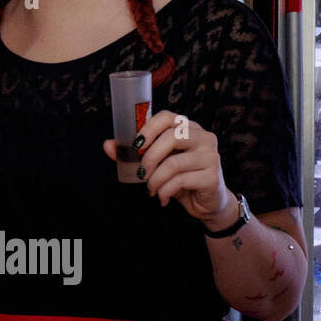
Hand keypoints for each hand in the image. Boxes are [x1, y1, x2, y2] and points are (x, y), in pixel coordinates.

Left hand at [101, 110, 231, 227]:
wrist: (207, 203)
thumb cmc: (181, 178)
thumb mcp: (157, 164)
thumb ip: (134, 154)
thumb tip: (108, 145)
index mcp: (189, 129)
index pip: (168, 117)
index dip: (149, 128)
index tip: (136, 145)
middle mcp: (203, 137)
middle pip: (172, 137)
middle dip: (149, 157)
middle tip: (141, 173)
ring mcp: (210, 156)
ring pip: (174, 163)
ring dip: (155, 179)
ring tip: (151, 189)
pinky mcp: (212, 176)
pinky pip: (180, 181)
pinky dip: (164, 190)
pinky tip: (162, 196)